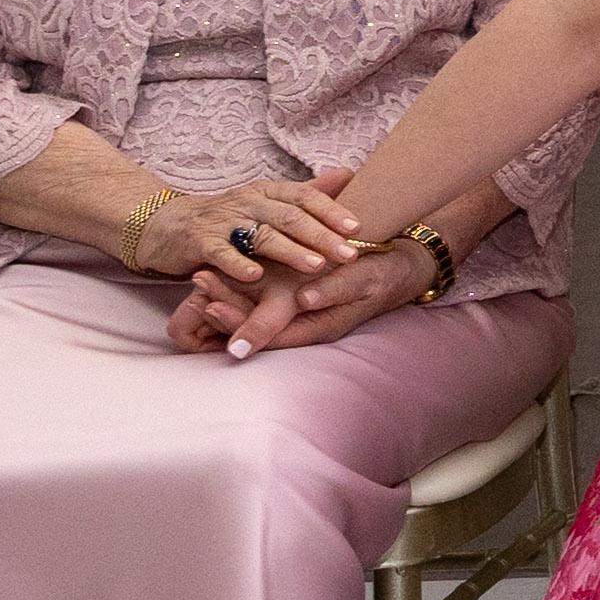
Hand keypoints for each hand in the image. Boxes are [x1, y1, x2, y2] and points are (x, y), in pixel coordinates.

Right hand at [130, 170, 364, 284]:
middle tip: (348, 254)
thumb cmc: (229, 219)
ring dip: (290, 251)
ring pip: (261, 235)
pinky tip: (256, 275)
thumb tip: (350, 173)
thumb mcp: (267, 202)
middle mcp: (248, 202)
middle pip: (289, 217)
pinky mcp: (199, 242)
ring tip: (315, 266)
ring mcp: (223, 222)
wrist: (168, 226)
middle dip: (321, 236)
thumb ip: (307, 193)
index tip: (357, 228)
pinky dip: (238, 263)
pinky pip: (221, 253)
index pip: (305, 197)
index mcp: (267, 191)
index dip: (332, 211)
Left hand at [178, 239, 443, 356]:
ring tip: (198, 277)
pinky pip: (263, 299)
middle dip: (223, 307)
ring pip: (255, 312)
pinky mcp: (298, 296)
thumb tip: (304, 299)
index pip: (270, 333)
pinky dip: (241, 286)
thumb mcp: (367, 279)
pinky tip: (222, 269)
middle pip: (255, 325)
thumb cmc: (386, 273)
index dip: (238, 321)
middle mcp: (305, 323)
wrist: (404, 267)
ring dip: (227, 295)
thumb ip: (336, 289)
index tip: (210, 304)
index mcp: (320, 325)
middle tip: (195, 286)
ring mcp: (300, 311)